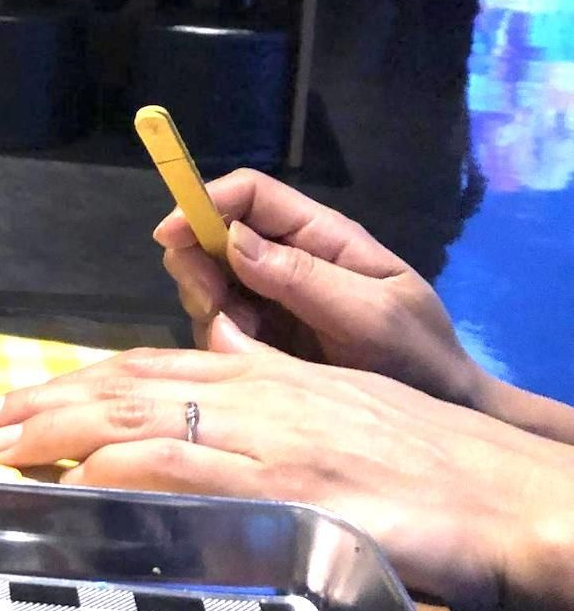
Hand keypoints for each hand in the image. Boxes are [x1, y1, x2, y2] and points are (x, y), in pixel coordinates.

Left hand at [0, 317, 573, 610]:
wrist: (503, 491)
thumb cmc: (423, 461)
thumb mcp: (332, 414)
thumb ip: (268, 404)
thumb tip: (208, 407)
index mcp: (265, 375)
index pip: (149, 367)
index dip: (78, 381)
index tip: (23, 396)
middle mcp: (256, 392)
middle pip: (128, 384)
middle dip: (48, 399)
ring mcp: (267, 434)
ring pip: (141, 415)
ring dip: (63, 429)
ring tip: (3, 444)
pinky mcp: (285, 482)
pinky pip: (187, 466)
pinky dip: (126, 469)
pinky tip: (82, 479)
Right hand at [153, 170, 483, 407]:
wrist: (441, 417)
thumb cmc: (420, 359)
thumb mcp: (374, 316)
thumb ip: (305, 278)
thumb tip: (233, 239)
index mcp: (321, 237)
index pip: (249, 194)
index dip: (203, 202)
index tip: (170, 233)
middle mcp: (287, 260)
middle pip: (212, 237)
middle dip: (198, 267)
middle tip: (214, 306)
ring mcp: (270, 301)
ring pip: (205, 286)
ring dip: (211, 312)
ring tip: (247, 345)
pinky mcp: (260, 340)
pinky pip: (217, 330)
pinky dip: (221, 345)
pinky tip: (253, 365)